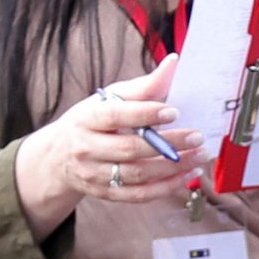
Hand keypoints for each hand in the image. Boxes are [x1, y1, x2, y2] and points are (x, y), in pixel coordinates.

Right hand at [16, 54, 202, 223]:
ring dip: (173, 167)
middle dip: (168, 144)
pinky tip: (186, 175)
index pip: (116, 115)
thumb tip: (173, 63)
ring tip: (199, 156)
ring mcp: (95, 174)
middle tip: (197, 137)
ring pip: (138, 175)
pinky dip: (166, 187)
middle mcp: (87, 148)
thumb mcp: (110, 98)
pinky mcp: (105, 193)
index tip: (174, 111)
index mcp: (87, 119)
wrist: (60, 156)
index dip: (146, 113)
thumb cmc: (93, 121)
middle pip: (130, 149)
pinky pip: (139, 195)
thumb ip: (144, 86)